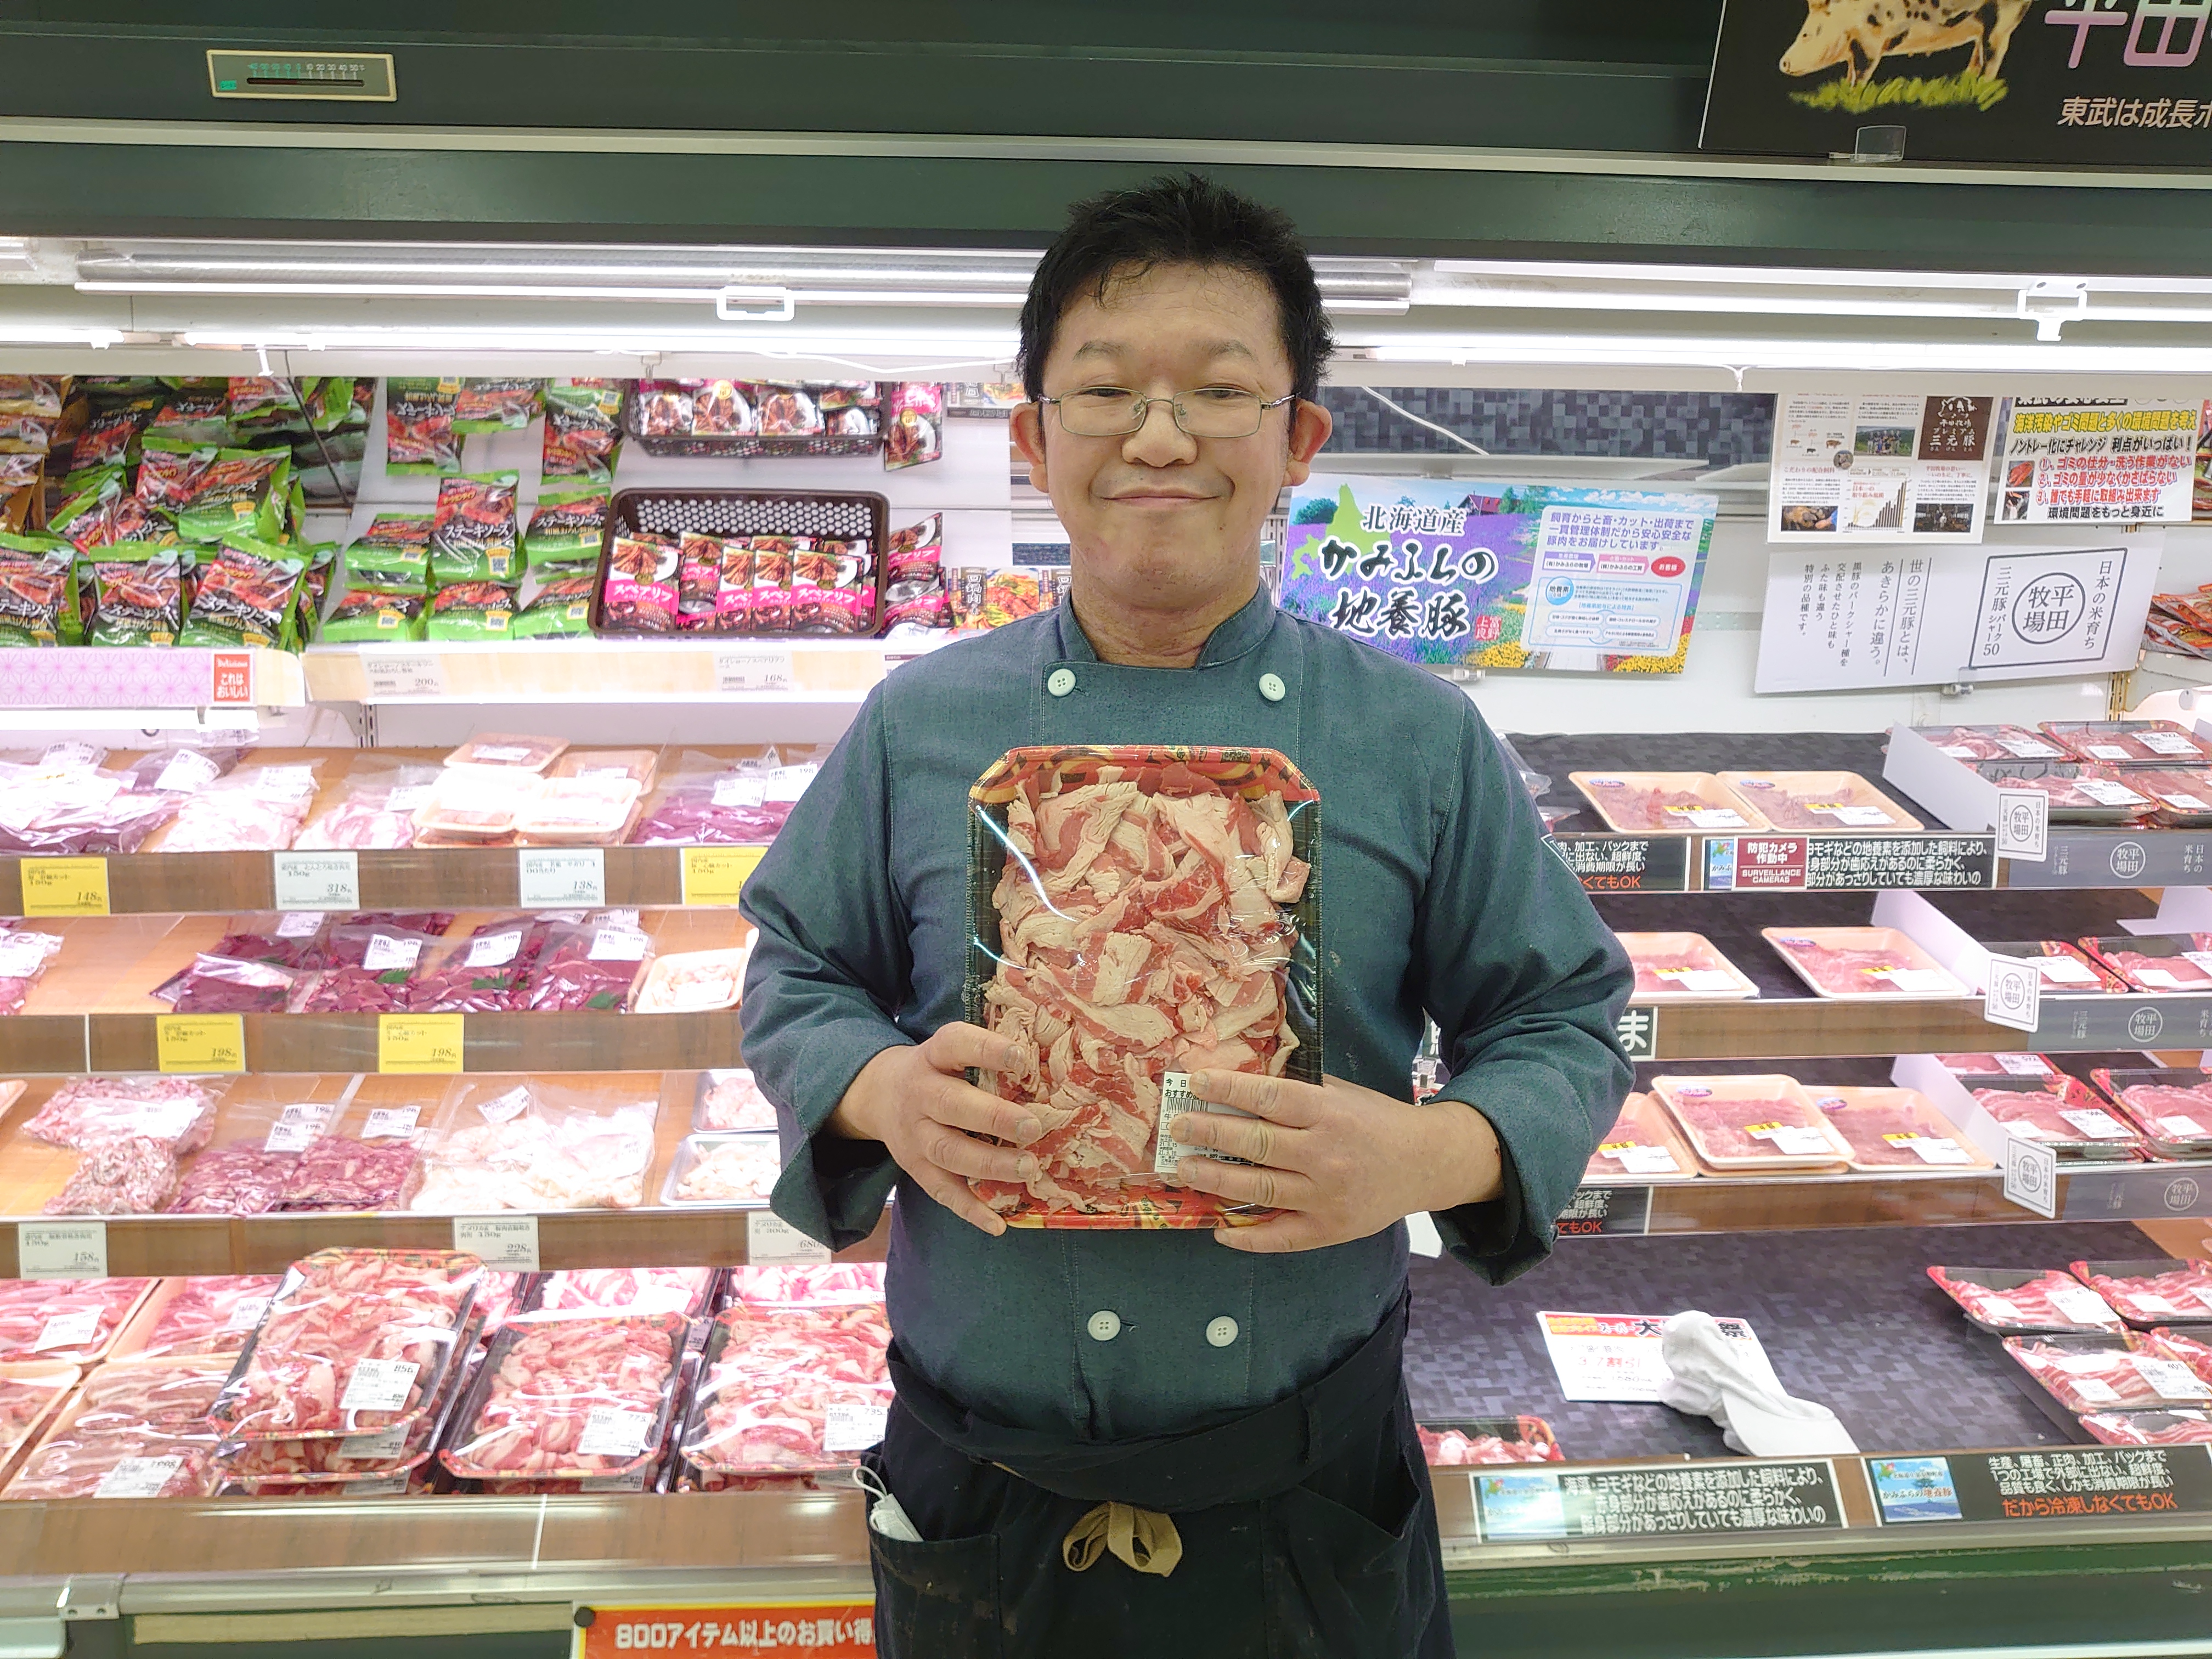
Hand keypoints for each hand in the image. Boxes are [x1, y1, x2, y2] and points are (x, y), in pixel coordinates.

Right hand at [827, 1022, 1041, 1236]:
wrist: (879, 1095)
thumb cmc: (937, 1071)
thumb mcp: (950, 1052)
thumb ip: (986, 1056)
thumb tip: (1047, 1062)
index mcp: (933, 1057)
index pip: (955, 1045)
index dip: (986, 1050)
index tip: (1021, 1058)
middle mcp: (920, 1094)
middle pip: (951, 1105)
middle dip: (993, 1117)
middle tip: (1033, 1127)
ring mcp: (915, 1135)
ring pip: (949, 1151)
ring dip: (989, 1163)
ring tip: (1029, 1167)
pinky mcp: (916, 1168)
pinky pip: (942, 1191)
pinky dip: (970, 1209)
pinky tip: (998, 1223)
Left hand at [1168, 1070, 1502, 1252]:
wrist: (1426, 1163)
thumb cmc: (1377, 1121)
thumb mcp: (1342, 1094)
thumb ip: (1298, 1092)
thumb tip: (1240, 1085)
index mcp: (1328, 1113)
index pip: (1268, 1098)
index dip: (1228, 1090)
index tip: (1195, 1082)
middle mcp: (1325, 1154)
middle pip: (1255, 1144)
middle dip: (1209, 1132)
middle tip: (1177, 1126)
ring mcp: (1325, 1196)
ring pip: (1259, 1189)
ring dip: (1215, 1179)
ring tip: (1184, 1168)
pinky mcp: (1329, 1229)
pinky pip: (1280, 1237)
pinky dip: (1246, 1237)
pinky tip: (1218, 1230)